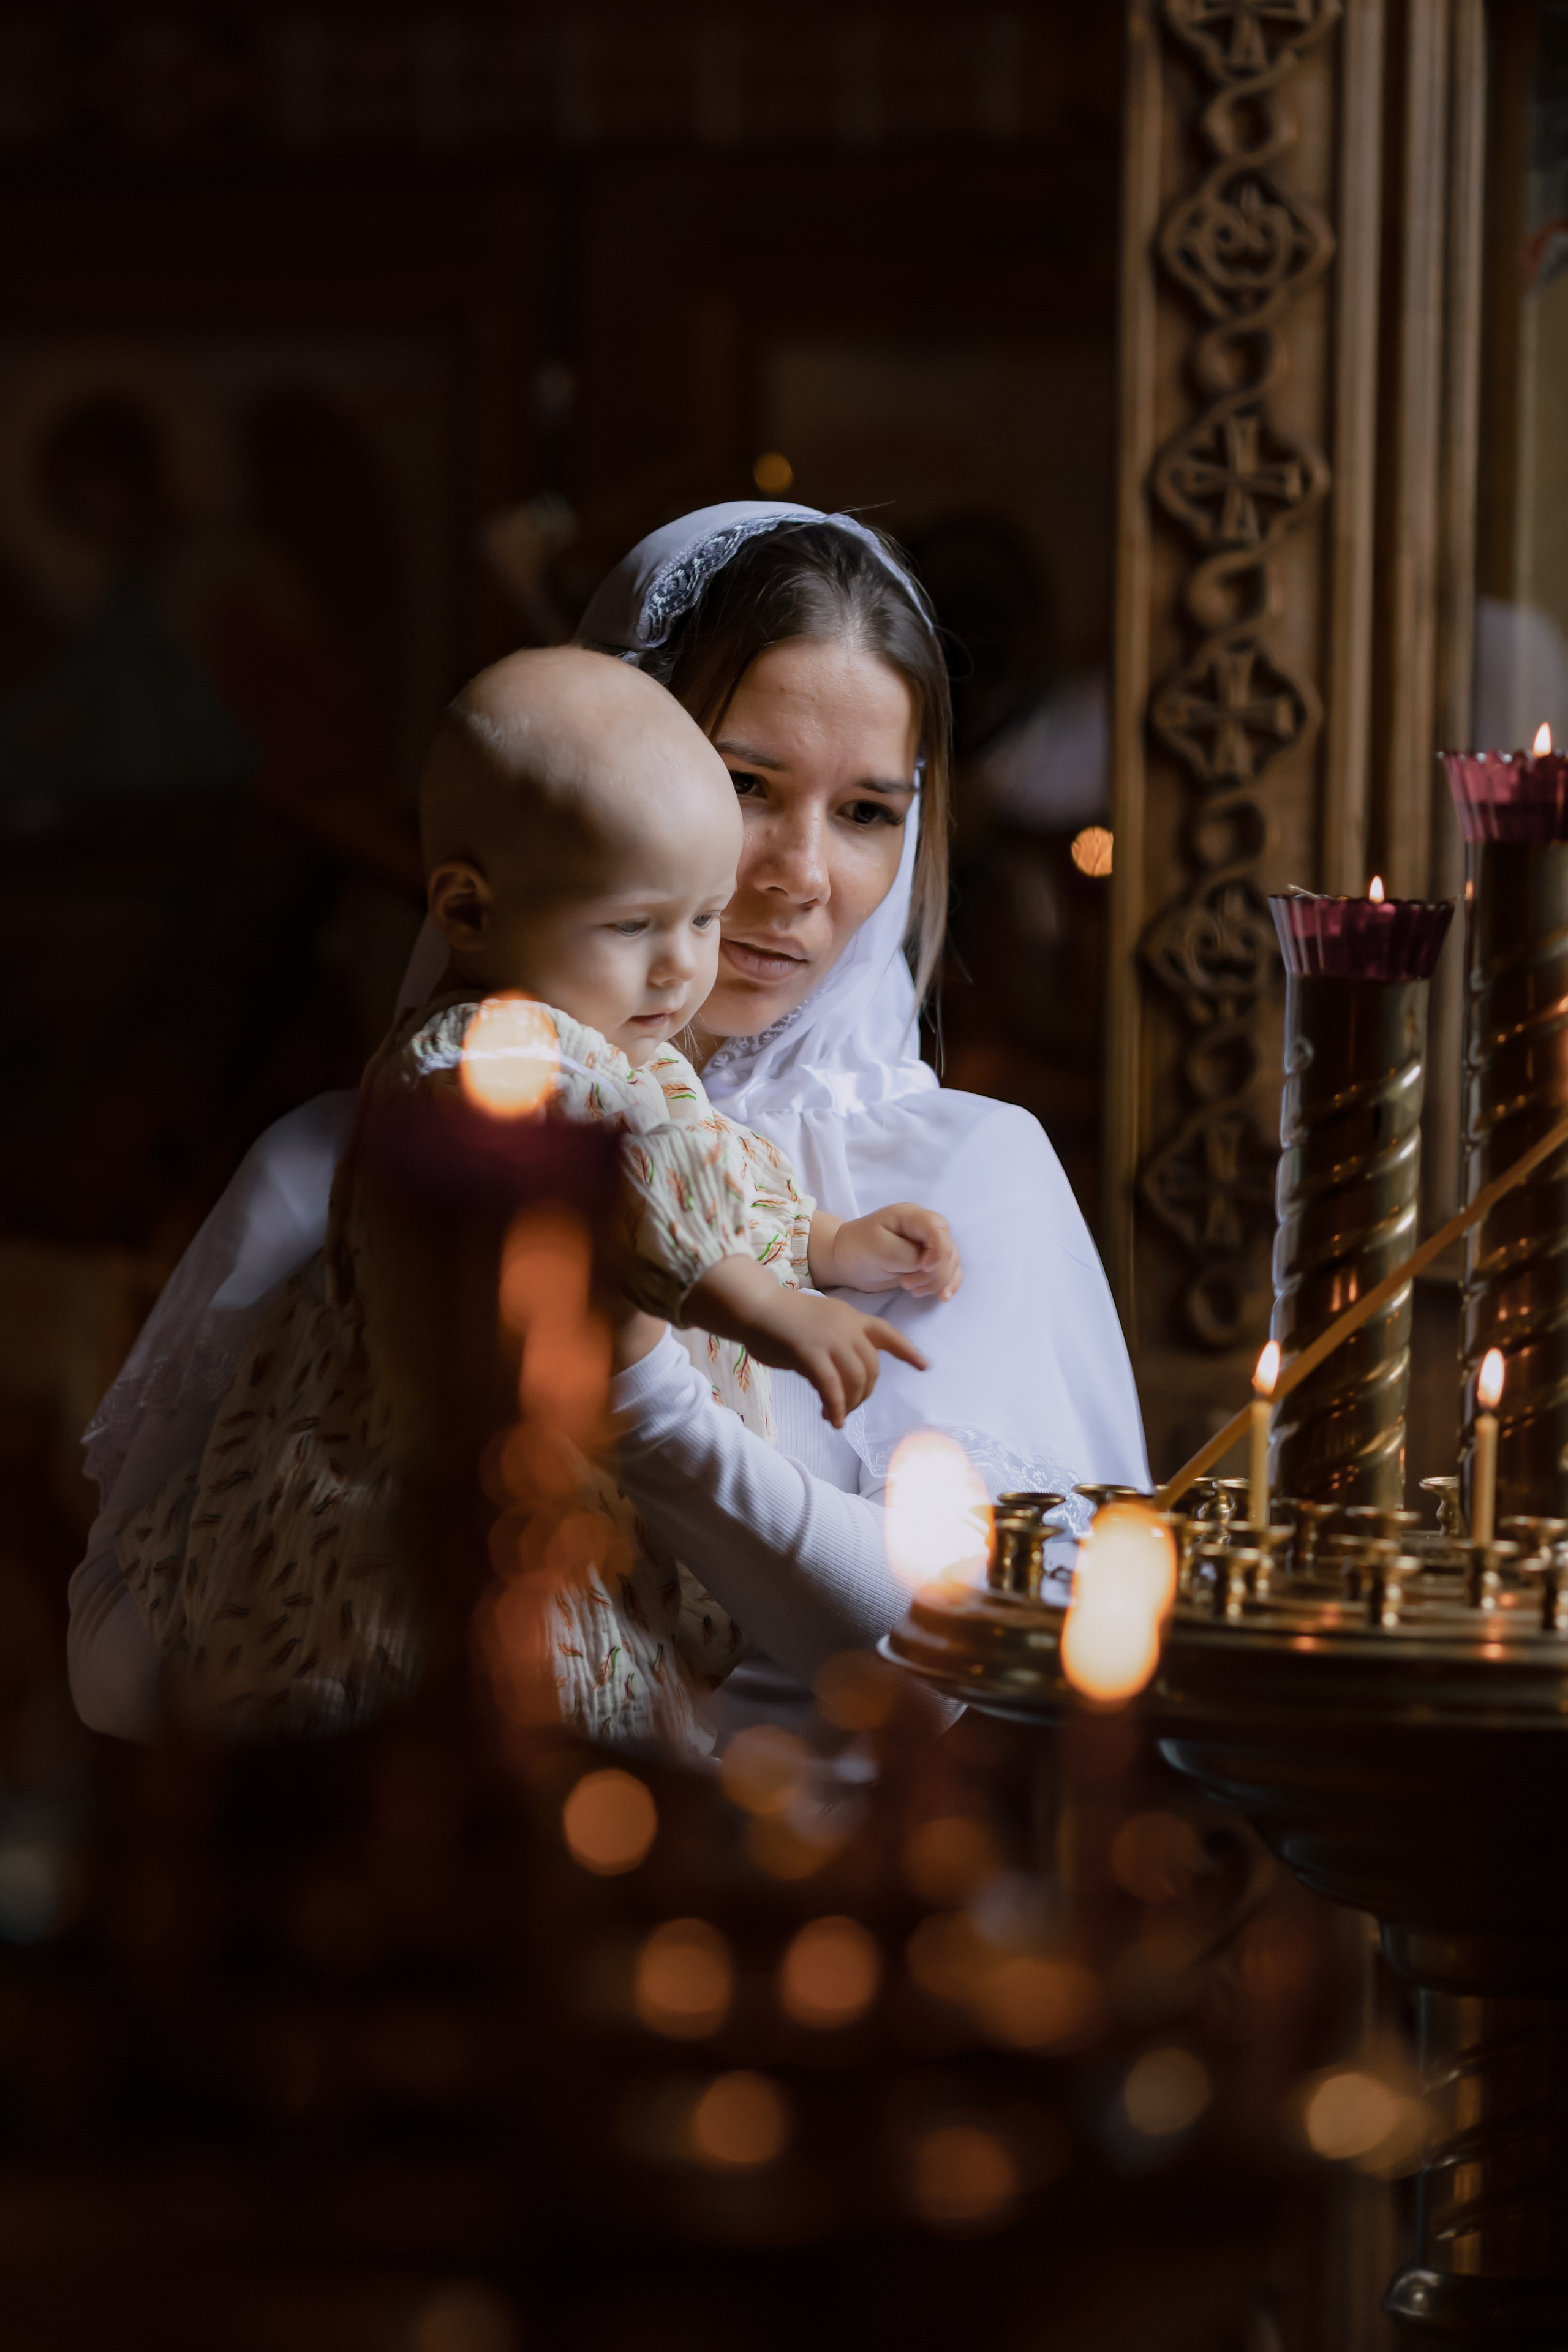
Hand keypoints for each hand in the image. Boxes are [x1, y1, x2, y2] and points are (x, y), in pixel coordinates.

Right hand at [685, 1255, 927, 1427]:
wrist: (754, 1307)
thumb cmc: (780, 1317)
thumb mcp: (819, 1324)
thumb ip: (835, 1346)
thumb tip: (838, 1381)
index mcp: (851, 1317)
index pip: (887, 1334)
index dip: (907, 1352)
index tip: (924, 1366)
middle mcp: (847, 1327)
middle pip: (871, 1368)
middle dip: (864, 1393)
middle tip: (850, 1406)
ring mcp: (830, 1340)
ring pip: (855, 1380)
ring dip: (849, 1404)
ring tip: (837, 1416)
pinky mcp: (811, 1354)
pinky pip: (831, 1389)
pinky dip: (835, 1408)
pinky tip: (832, 1419)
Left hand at [809, 1203, 961, 1300]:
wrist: (846, 1260)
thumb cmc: (858, 1248)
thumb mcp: (881, 1250)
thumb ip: (910, 1256)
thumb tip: (931, 1265)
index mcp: (912, 1216)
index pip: (938, 1229)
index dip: (938, 1250)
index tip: (923, 1267)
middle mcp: (925, 1228)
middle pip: (948, 1249)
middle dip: (933, 1272)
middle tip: (905, 1284)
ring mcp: (928, 1245)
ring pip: (951, 1263)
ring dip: (936, 1281)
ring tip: (910, 1290)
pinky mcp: (928, 1262)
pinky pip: (949, 1272)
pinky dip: (947, 1284)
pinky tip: (942, 1297)